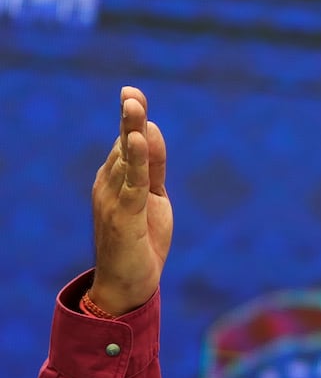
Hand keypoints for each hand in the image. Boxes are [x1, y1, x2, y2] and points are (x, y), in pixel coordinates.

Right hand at [87, 86, 171, 314]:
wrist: (128, 285)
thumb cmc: (140, 241)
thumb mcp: (153, 198)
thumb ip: (154, 167)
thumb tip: (152, 131)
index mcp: (115, 179)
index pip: (126, 143)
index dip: (131, 119)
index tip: (132, 92)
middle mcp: (108, 185)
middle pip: (124, 146)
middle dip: (129, 119)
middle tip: (131, 93)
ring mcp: (113, 200)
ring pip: (126, 160)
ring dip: (131, 132)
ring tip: (134, 105)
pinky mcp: (124, 217)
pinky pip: (132, 184)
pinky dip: (137, 162)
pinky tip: (140, 141)